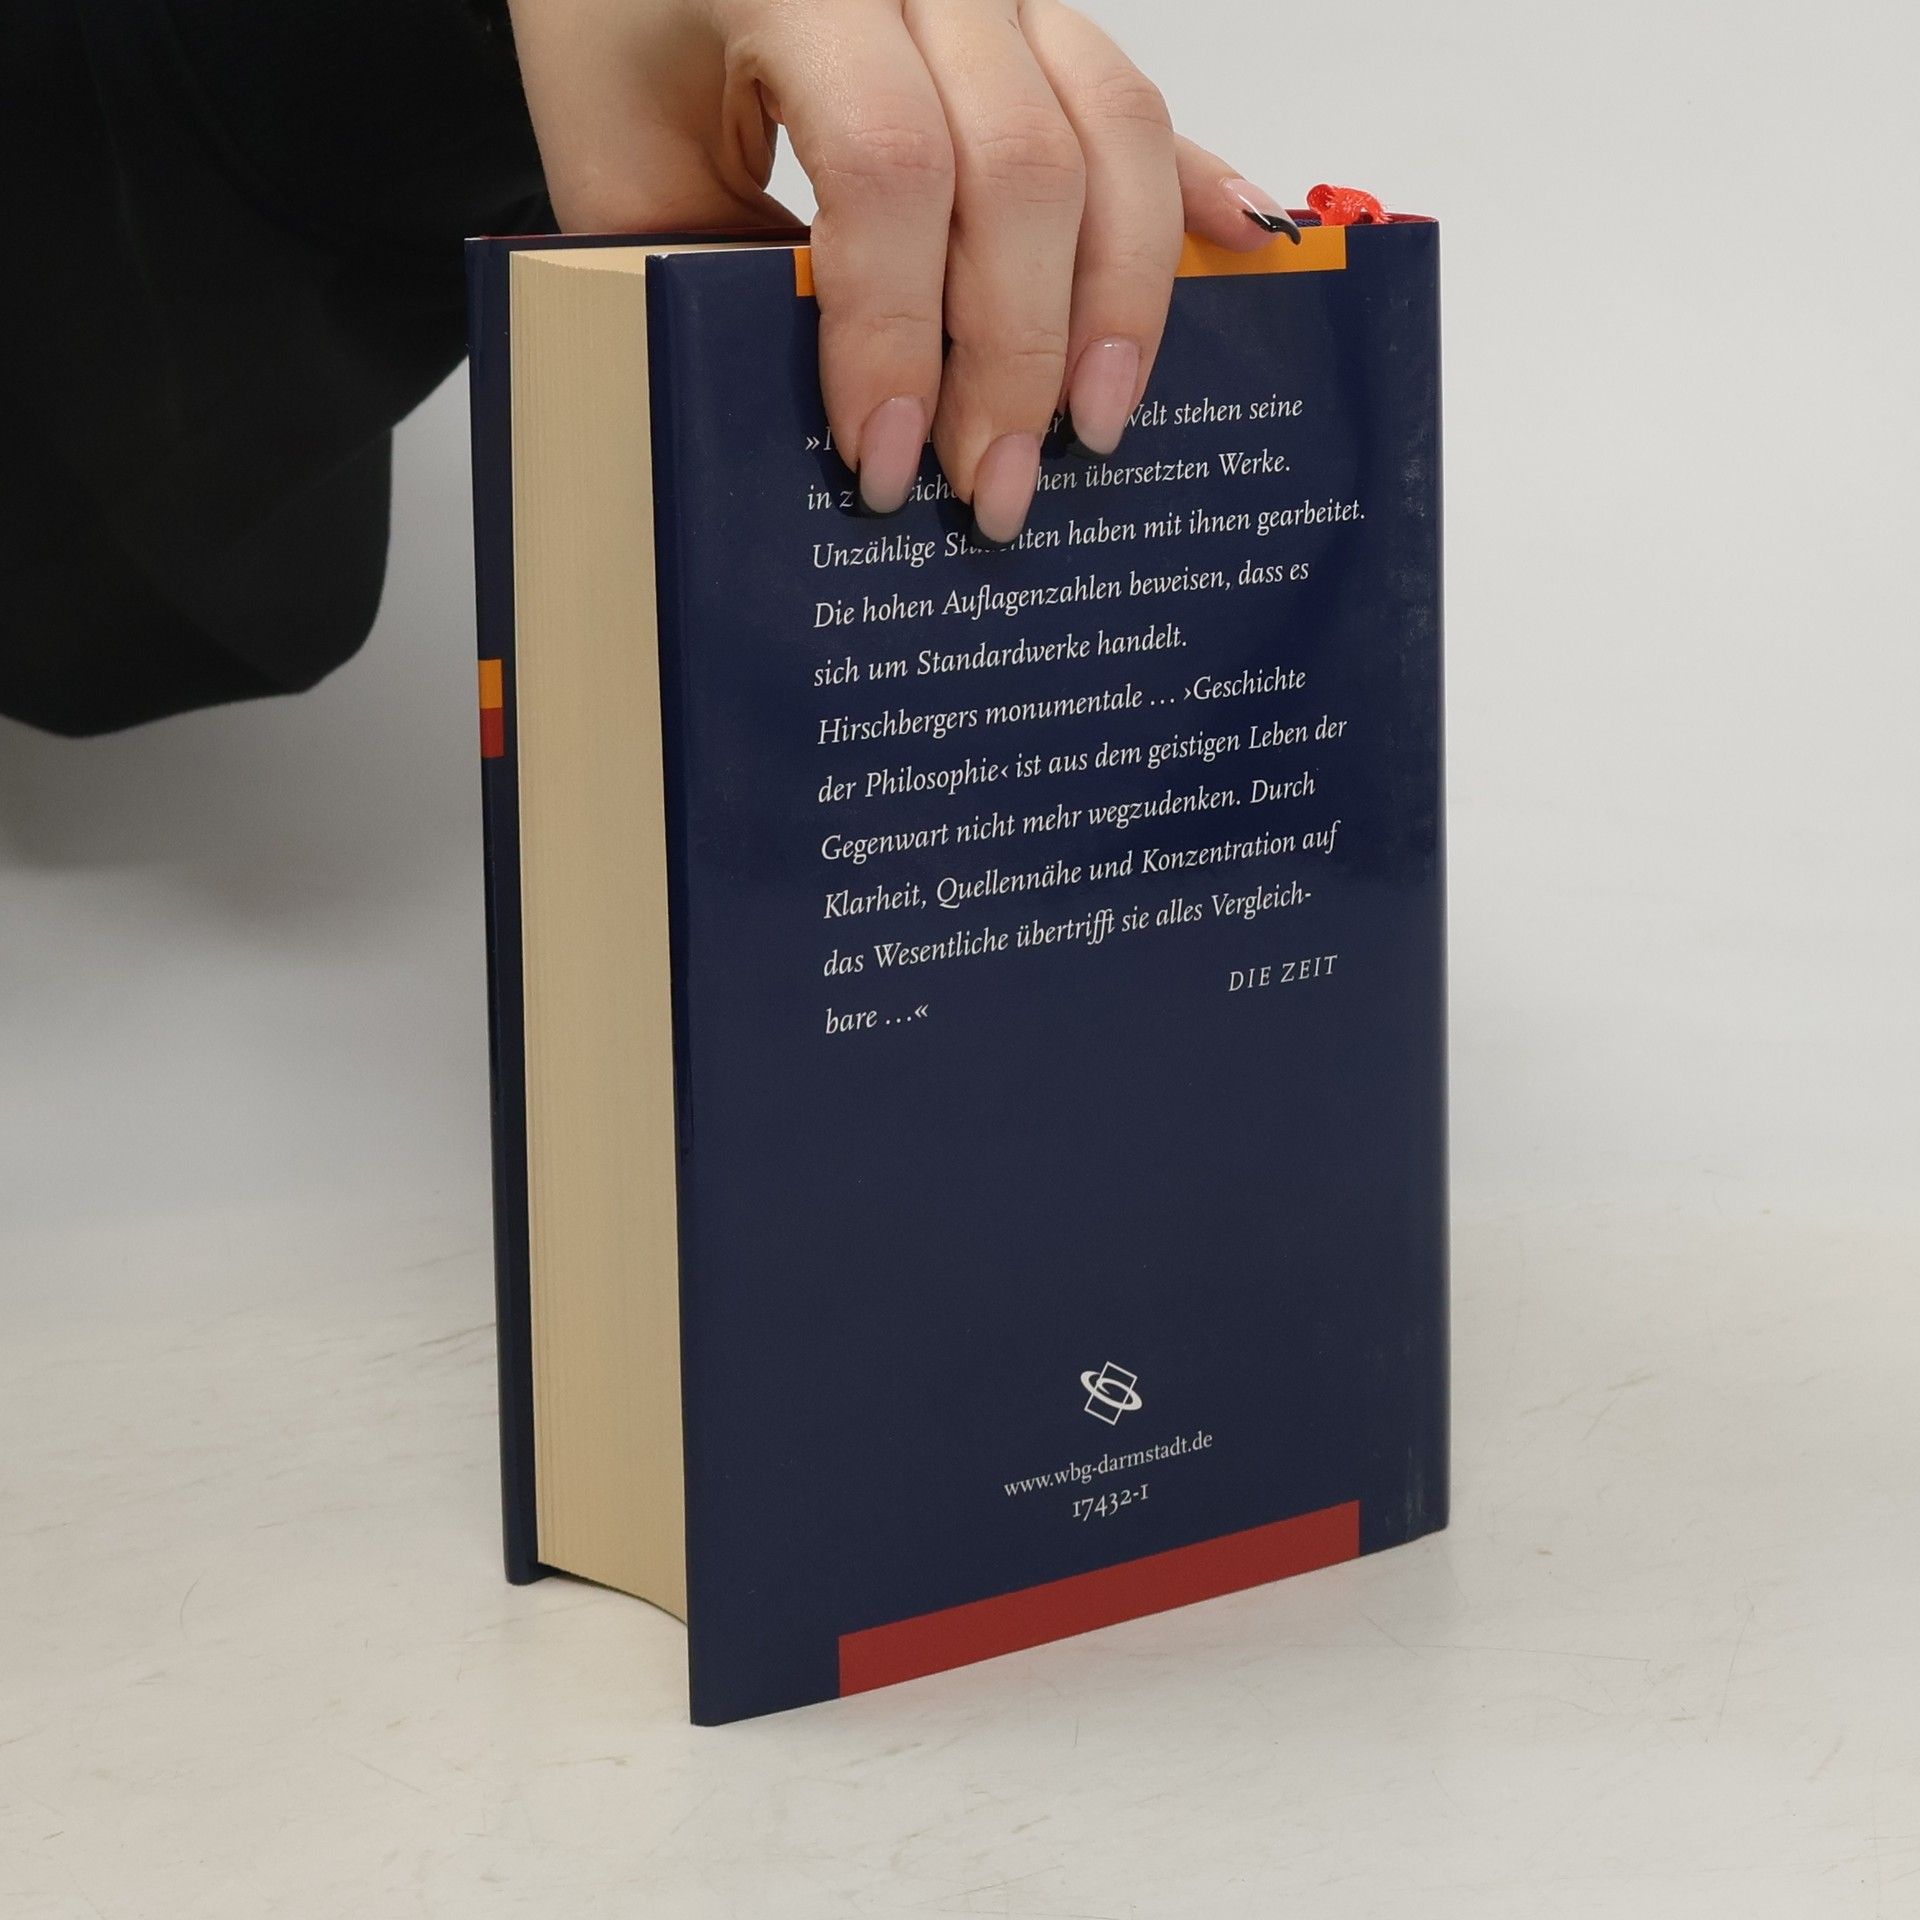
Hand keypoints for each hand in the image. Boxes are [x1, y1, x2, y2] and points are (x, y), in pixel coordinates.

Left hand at [507, 0, 1293, 541]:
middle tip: (997, 491)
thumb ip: (716, 274)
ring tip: (1098, 424)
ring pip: (1113, 130)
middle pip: (1026, 167)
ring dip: (1123, 299)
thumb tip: (846, 424)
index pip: (891, 170)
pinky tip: (1242, 254)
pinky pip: (1138, 95)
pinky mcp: (1039, 11)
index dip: (899, 335)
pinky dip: (1190, 186)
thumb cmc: (613, 33)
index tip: (886, 464)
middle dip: (1018, 356)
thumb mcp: (619, 161)